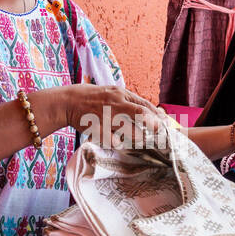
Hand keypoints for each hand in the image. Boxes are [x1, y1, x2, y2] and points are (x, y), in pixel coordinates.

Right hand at [32, 84, 163, 141]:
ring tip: (140, 140)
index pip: (144, 105)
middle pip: (141, 114)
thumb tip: (148, 110)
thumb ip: (128, 100)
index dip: (157, 115)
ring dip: (137, 137)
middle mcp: (116, 103)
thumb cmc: (92, 98)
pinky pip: (112, 139)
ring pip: (129, 129)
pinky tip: (119, 143)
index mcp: (121, 94)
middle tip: (160, 134)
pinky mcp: (97, 126)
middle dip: (153, 125)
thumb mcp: (112, 92)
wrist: (69, 101)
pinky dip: (118, 143)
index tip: (165, 124)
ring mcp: (106, 115)